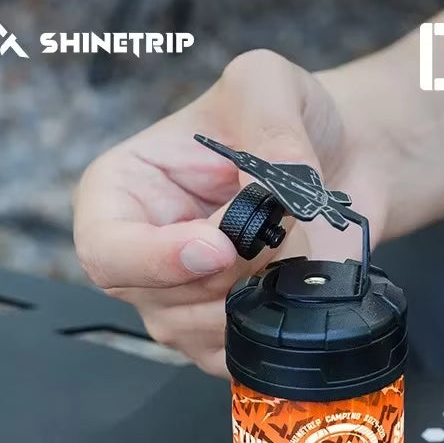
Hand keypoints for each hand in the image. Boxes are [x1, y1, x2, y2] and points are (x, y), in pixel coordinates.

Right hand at [73, 49, 388, 376]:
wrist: (337, 160)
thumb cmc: (284, 119)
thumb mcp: (266, 86)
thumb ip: (267, 129)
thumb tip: (273, 193)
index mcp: (122, 195)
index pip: (106, 252)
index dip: (155, 260)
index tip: (217, 248)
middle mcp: (144, 258)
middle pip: (162, 300)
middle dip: (235, 270)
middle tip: (279, 224)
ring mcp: (183, 302)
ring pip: (204, 330)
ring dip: (261, 292)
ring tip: (289, 241)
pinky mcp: (224, 333)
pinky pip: (235, 356)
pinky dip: (271, 327)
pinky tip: (293, 283)